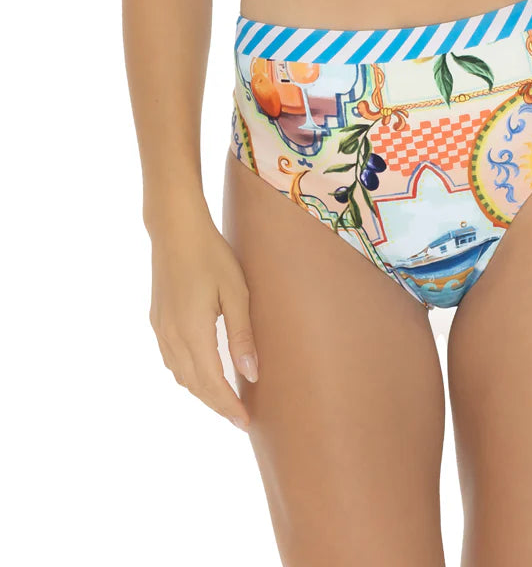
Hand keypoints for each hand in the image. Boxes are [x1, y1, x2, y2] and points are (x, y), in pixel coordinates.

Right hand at [148, 197, 258, 429]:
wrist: (175, 229)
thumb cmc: (211, 255)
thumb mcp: (236, 292)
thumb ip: (242, 335)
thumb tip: (252, 375)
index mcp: (192, 332)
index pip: (211, 383)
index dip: (228, 406)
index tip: (245, 423)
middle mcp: (172, 337)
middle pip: (194, 385)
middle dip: (217, 404)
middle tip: (240, 418)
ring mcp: (161, 329)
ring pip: (180, 375)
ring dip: (201, 391)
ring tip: (225, 399)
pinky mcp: (157, 320)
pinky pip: (171, 360)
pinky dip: (188, 375)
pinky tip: (201, 372)